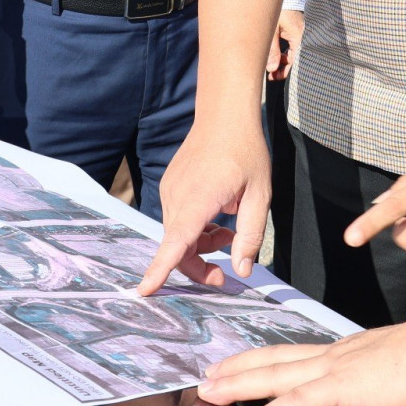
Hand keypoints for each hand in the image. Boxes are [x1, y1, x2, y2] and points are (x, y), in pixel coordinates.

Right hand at [137, 117, 269, 293]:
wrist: (225, 115)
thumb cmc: (245, 151)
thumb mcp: (260, 195)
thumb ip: (250, 235)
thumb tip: (242, 270)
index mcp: (199, 200)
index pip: (176, 242)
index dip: (161, 269)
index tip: (145, 290)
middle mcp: (177, 197)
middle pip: (178, 247)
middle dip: (198, 266)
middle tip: (224, 276)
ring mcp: (170, 190)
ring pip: (178, 234)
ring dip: (200, 244)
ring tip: (229, 231)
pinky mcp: (170, 186)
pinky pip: (178, 219)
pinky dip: (195, 228)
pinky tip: (218, 216)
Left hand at [198, 318, 405, 405]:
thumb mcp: (399, 386)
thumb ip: (384, 401)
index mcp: (346, 354)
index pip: (295, 355)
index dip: (264, 360)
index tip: (239, 365)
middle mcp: (333, 355)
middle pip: (274, 360)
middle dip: (238, 369)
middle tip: (207, 375)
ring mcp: (334, 368)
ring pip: (275, 376)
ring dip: (238, 385)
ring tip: (208, 393)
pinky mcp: (341, 385)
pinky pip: (295, 402)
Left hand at [268, 10, 303, 80]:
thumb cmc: (277, 11)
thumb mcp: (272, 31)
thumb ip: (272, 50)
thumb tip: (272, 69)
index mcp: (299, 37)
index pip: (295, 61)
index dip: (285, 72)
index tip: (273, 77)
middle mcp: (304, 37)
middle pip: (296, 60)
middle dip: (283, 69)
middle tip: (270, 75)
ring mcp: (302, 35)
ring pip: (294, 55)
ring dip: (283, 61)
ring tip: (270, 66)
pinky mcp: (299, 33)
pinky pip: (294, 48)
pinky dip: (286, 54)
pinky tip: (276, 56)